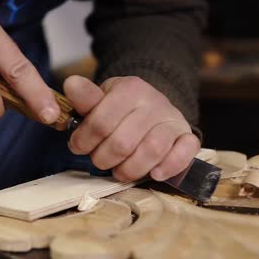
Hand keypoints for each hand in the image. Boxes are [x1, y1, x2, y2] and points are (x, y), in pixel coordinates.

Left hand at [64, 75, 199, 181]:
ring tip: (120, 171)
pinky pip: (185, 152)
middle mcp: (154, 101)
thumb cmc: (121, 108)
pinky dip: (169, 166)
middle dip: (104, 159)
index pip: (101, 122)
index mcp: (129, 89)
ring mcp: (172, 119)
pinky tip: (155, 174)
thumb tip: (71, 84)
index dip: (84, 141)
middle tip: (99, 160)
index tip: (78, 147)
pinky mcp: (187, 135)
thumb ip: (86, 99)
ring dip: (130, 169)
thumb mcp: (101, 99)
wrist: (153, 105)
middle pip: (123, 142)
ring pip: (152, 150)